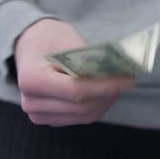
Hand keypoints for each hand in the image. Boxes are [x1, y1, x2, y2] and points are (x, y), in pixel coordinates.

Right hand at [14, 19, 134, 125]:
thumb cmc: (51, 39)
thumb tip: (118, 74)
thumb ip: (90, 62)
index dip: (104, 86)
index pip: (75, 90)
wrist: (31, 45)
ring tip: (120, 85)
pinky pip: (80, 118)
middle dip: (108, 93)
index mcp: (31, 80)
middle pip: (81, 106)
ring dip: (105, 101)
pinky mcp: (49, 119)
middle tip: (128, 80)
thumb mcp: (69, 43)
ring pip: (83, 115)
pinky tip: (107, 92)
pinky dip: (97, 105)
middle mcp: (30, 102)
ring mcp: (38, 114)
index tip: (127, 79)